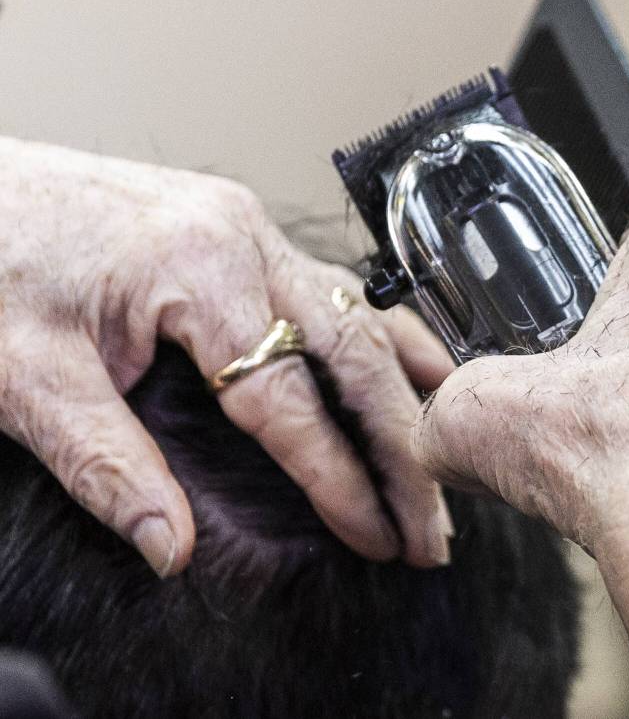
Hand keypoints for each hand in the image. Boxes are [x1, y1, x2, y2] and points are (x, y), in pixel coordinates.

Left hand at [0, 136, 454, 575]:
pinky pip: (335, 290)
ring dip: (404, 394)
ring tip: (443, 460)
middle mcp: (243, 238)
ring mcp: (249, 228)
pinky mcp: (242, 232)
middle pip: (356, 354)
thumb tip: (171, 544)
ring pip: (360, 316)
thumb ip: (107, 464)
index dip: (339, 476)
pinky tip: (410, 370)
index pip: (291, 398)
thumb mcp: (28, 376)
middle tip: (431, 522)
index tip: (376, 533)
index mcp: (199, 269)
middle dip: (403, 446)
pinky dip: (380, 341)